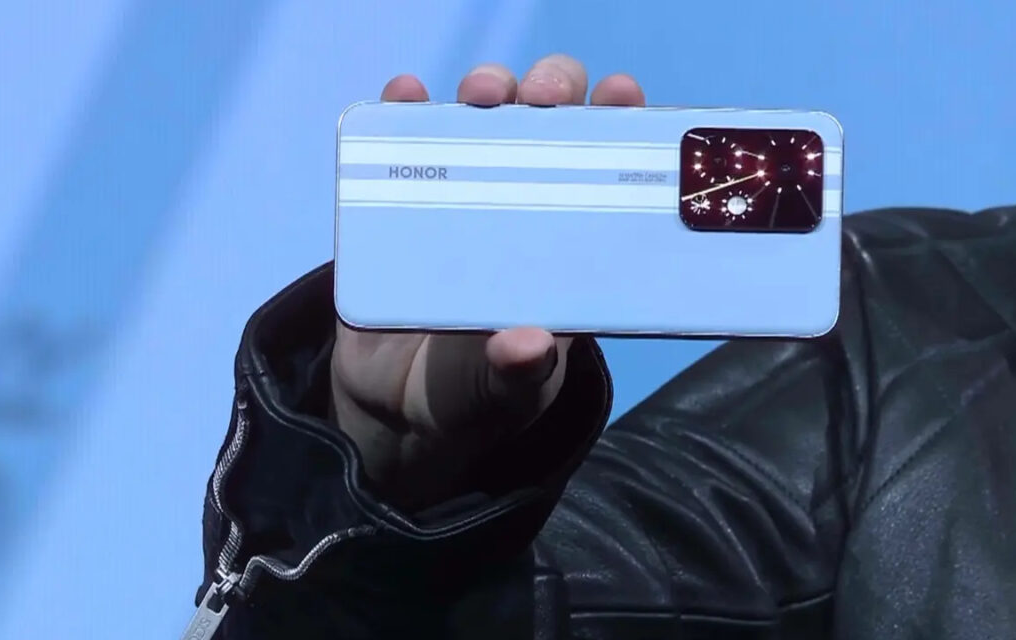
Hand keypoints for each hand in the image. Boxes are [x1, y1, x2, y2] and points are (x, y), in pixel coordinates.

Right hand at [331, 55, 645, 509]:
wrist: (393, 409)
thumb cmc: (474, 394)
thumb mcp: (506, 392)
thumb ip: (517, 374)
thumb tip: (527, 345)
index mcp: (572, 243)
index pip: (608, 167)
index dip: (621, 122)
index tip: (623, 95)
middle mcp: (524, 204)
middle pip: (550, 122)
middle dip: (554, 90)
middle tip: (545, 98)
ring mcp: (462, 194)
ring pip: (484, 118)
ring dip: (490, 89)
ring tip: (482, 94)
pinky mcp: (403, 199)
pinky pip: (405, 142)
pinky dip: (404, 110)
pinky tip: (404, 95)